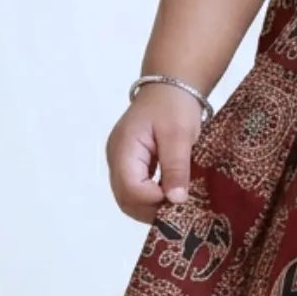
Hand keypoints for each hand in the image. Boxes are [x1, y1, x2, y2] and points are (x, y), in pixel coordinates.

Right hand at [106, 86, 206, 222]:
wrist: (170, 86)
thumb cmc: (174, 105)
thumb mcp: (179, 135)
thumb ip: (176, 167)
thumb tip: (175, 200)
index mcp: (124, 150)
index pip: (131, 189)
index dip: (154, 200)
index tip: (178, 196)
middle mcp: (116, 159)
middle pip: (125, 199)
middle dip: (151, 210)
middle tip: (179, 209)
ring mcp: (121, 162)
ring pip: (128, 198)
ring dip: (151, 206)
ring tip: (176, 204)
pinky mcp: (130, 164)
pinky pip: (135, 189)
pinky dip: (151, 198)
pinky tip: (170, 195)